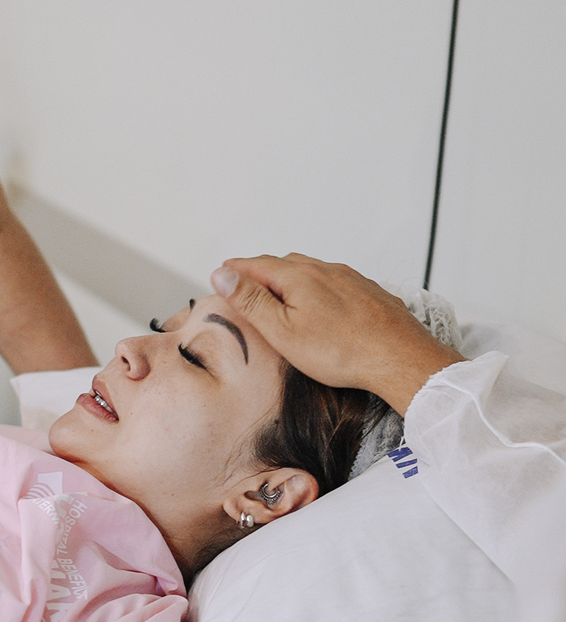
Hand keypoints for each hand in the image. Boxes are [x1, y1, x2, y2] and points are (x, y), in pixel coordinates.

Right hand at [209, 252, 463, 412]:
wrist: (399, 357)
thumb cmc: (342, 351)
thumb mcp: (283, 331)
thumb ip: (251, 301)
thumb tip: (222, 274)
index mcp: (298, 276)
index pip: (255, 264)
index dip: (234, 271)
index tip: (221, 274)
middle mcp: (324, 269)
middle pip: (283, 263)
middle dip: (262, 273)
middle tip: (246, 285)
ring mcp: (349, 278)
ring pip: (312, 271)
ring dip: (291, 279)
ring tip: (281, 294)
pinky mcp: (368, 292)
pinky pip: (336, 283)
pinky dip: (319, 289)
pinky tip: (322, 305)